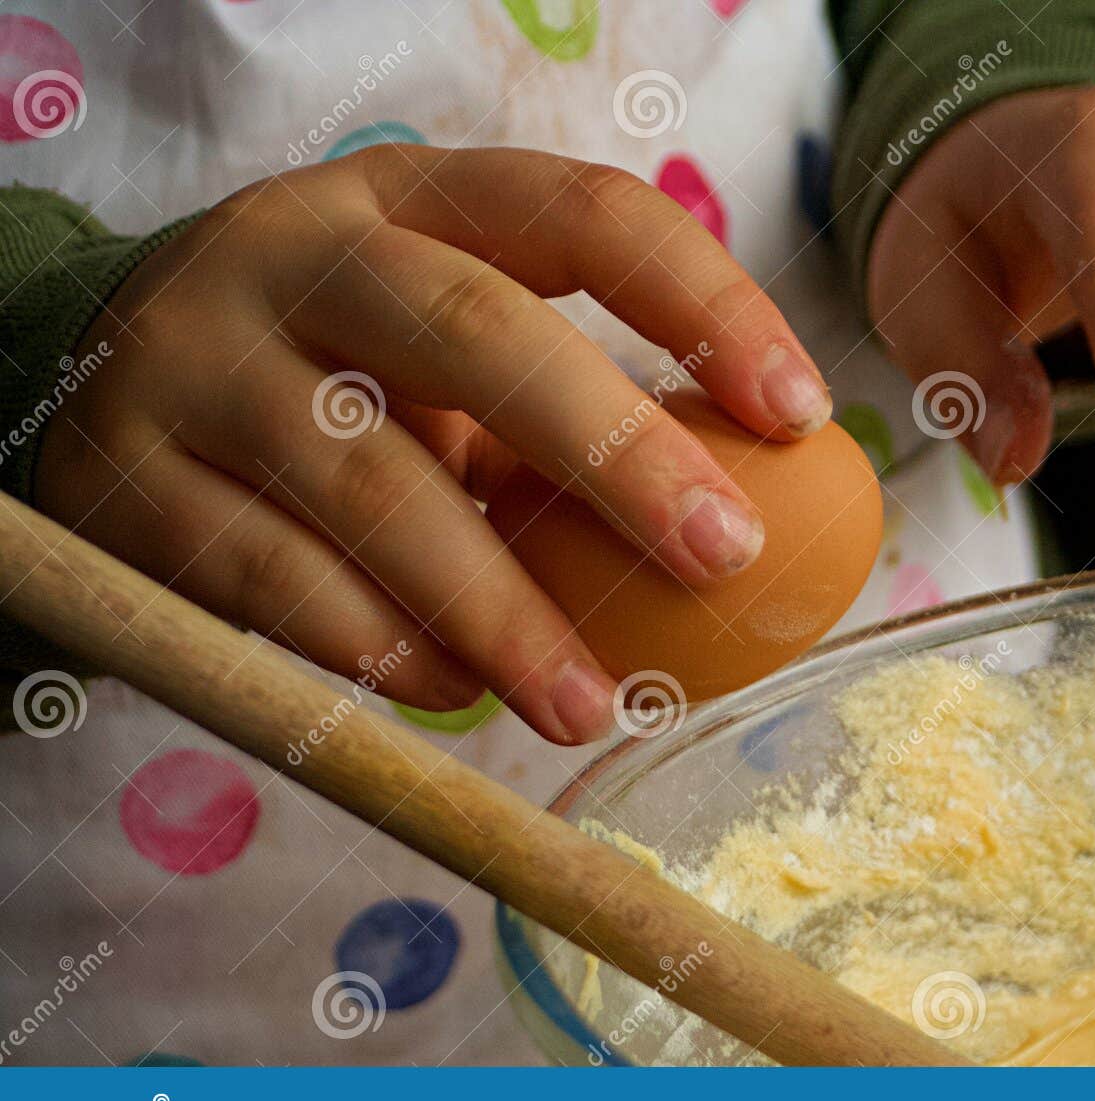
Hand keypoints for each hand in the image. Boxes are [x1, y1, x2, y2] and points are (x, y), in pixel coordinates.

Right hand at [35, 145, 831, 743]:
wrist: (93, 387)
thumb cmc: (332, 377)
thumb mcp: (438, 359)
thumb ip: (556, 420)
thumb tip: (740, 532)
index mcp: (412, 199)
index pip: (583, 215)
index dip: (702, 305)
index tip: (797, 412)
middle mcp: (300, 252)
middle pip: (476, 332)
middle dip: (615, 452)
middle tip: (721, 556)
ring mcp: (199, 359)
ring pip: (371, 485)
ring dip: (501, 608)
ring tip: (589, 703)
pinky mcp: (127, 479)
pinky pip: (271, 579)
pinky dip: (379, 648)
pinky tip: (456, 694)